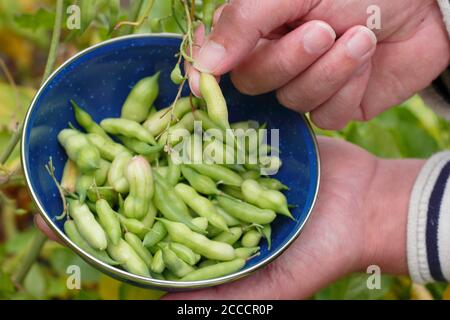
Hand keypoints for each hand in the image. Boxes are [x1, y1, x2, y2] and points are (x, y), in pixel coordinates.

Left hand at [35, 137, 423, 298]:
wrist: (362, 206)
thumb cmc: (319, 253)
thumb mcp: (271, 288)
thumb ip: (222, 298)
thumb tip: (159, 308)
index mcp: (208, 239)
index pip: (147, 237)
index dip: (108, 231)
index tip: (63, 223)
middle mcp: (209, 203)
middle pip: (154, 193)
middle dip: (114, 182)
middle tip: (73, 168)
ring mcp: (224, 172)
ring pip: (176, 158)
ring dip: (142, 146)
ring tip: (102, 133)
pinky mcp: (243, 145)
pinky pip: (207, 132)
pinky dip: (182, 123)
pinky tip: (154, 111)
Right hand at [188, 0, 449, 129]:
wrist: (423, 1)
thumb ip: (243, 24)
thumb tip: (201, 66)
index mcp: (258, 30)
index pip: (215, 59)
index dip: (206, 73)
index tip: (202, 83)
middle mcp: (276, 60)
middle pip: (254, 85)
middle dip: (289, 60)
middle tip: (321, 30)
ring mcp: (306, 86)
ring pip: (293, 101)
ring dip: (329, 69)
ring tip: (359, 35)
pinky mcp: (336, 106)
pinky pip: (327, 115)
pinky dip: (349, 86)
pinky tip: (368, 57)